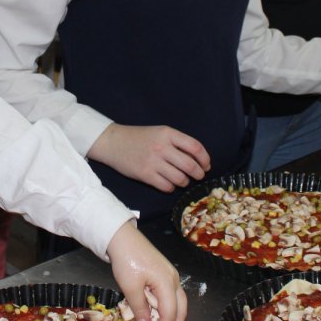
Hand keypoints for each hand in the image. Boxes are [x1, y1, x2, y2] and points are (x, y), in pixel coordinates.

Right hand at [88, 124, 209, 191]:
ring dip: (184, 182)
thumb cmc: (139, 137)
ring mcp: (153, 162)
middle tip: (198, 176)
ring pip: (180, 179)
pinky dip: (171, 187)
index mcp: (168, 133)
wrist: (113, 142)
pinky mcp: (145, 175)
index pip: (195, 147)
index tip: (206, 165)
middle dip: (198, 174)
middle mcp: (162, 147)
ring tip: (181, 179)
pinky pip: (167, 186)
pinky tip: (168, 183)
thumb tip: (198, 160)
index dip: (205, 159)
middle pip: (190, 165)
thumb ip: (177, 143)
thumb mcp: (160, 132)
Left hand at [106, 221, 186, 320]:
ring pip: (177, 303)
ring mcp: (170, 275)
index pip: (170, 314)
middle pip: (181, 310)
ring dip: (168, 319)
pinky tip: (151, 313)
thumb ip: (140, 308)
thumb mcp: (130, 287)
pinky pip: (169, 295)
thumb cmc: (126, 260)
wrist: (122, 237)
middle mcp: (174, 280)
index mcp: (167, 283)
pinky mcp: (163, 273)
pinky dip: (163, 308)